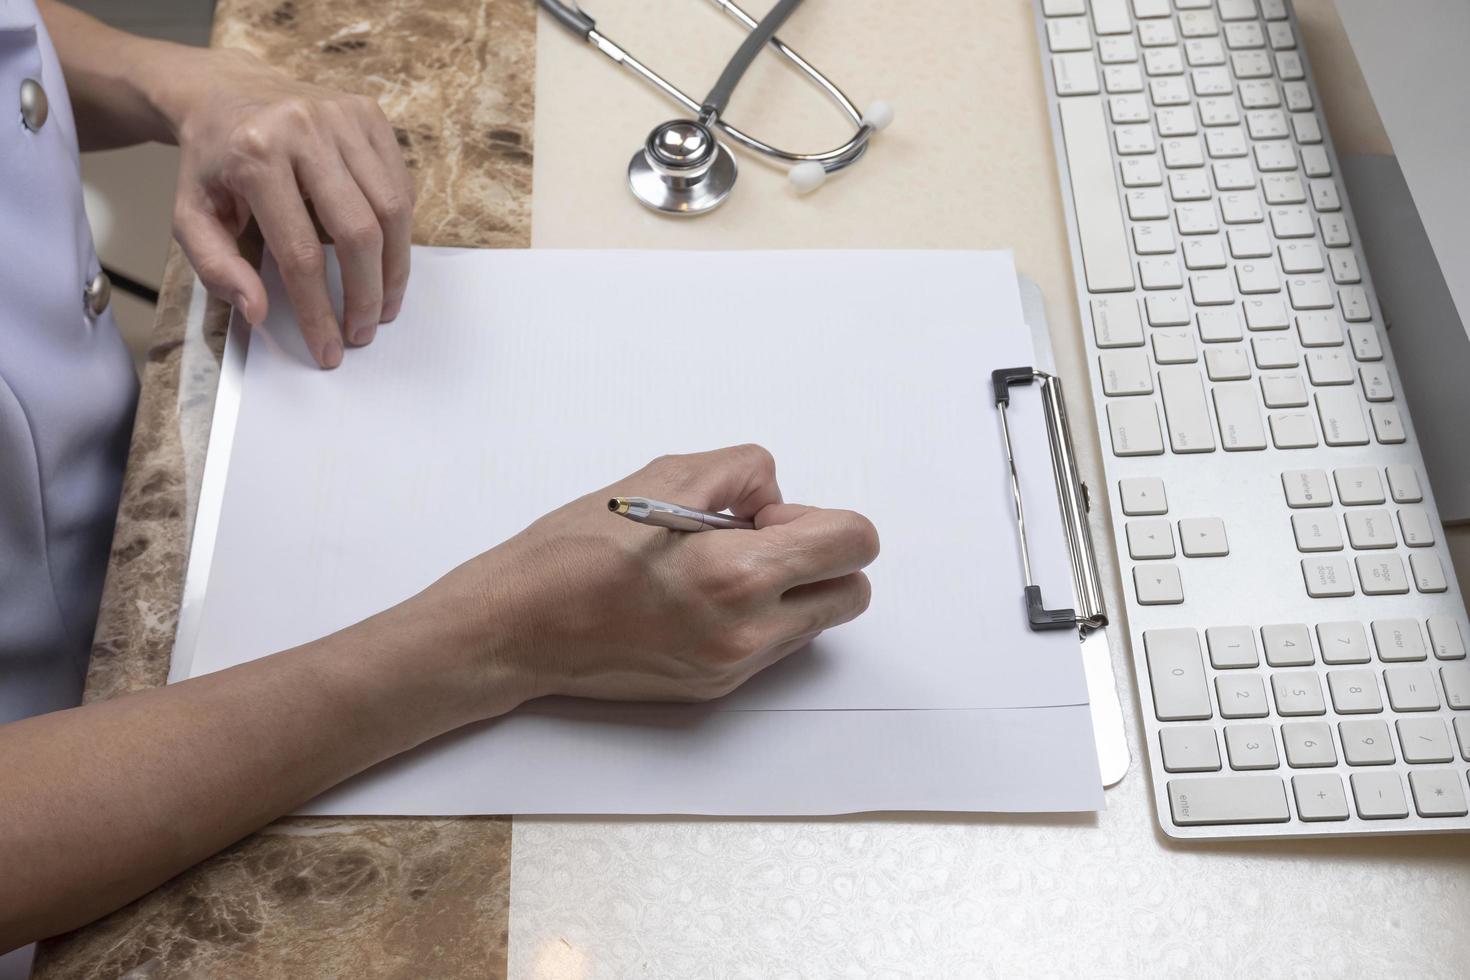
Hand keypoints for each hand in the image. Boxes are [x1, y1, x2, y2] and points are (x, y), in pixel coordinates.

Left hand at [158, 48, 414, 367]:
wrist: (226, 92)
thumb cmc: (212, 163)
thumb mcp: (189, 215)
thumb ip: (216, 266)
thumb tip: (259, 311)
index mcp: (254, 155)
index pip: (300, 252)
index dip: (319, 310)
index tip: (330, 349)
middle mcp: (304, 128)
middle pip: (358, 232)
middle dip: (367, 294)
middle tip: (363, 332)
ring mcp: (343, 116)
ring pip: (392, 210)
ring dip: (394, 269)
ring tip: (384, 305)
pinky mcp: (370, 114)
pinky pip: (400, 185)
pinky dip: (399, 230)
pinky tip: (385, 256)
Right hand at [456, 445, 879, 704]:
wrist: (517, 628)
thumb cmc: (573, 551)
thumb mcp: (663, 476)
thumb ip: (741, 474)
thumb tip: (773, 499)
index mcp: (738, 574)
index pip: (854, 542)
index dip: (820, 516)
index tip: (768, 516)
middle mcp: (747, 632)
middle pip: (852, 591)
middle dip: (822, 557)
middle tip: (756, 539)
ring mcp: (734, 667)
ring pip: (816, 621)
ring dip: (792, 588)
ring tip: (720, 568)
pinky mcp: (716, 688)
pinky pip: (774, 645)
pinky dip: (757, 615)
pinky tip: (699, 598)